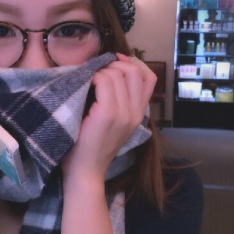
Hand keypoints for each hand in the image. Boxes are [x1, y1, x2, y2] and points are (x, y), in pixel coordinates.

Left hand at [60, 53, 156, 185]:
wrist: (85, 171)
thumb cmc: (91, 147)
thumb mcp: (112, 124)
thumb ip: (118, 103)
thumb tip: (110, 75)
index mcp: (138, 114)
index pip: (149, 78)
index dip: (133, 63)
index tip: (115, 62)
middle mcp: (135, 113)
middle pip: (135, 71)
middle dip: (115, 64)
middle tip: (97, 71)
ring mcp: (123, 114)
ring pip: (118, 74)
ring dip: (101, 71)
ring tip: (89, 79)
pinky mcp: (108, 114)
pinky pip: (105, 82)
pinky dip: (94, 77)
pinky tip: (85, 85)